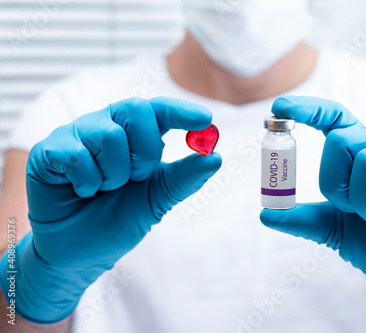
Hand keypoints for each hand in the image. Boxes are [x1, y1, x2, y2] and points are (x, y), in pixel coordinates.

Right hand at [0, 97, 221, 323]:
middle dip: (144, 151)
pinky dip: (87, 181)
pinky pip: (76, 154)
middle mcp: (105, 126)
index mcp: (133, 135)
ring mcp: (75, 135)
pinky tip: (82, 192)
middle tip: (136, 178)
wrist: (79, 252)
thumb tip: (215, 157)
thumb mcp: (157, 199)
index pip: (159, 110)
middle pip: (135, 109)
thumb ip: (184, 178)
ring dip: (114, 174)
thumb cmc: (116, 220)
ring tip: (104, 190)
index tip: (205, 119)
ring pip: (107, 135)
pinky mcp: (48, 150)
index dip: (182, 111)